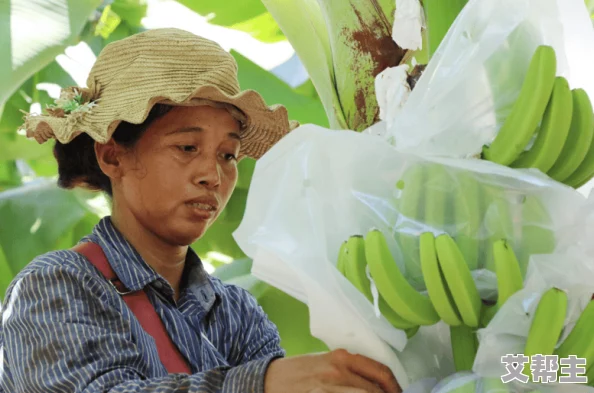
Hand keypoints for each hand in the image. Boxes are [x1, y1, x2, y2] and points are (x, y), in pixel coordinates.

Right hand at [263, 349, 401, 392]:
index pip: (379, 372)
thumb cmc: (297, 372)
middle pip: (374, 391)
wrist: (266, 380)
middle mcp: (337, 372)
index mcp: (340, 358)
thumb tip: (373, 383)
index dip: (394, 386)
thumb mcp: (324, 362)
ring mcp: (328, 389)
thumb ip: (347, 369)